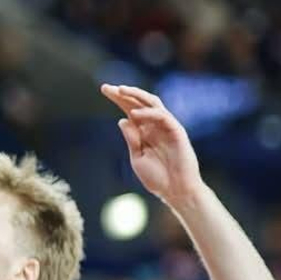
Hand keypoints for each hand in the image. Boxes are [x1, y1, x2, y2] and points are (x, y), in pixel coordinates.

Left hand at [101, 84, 203, 209]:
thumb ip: (132, 139)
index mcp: (145, 132)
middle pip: (139, 103)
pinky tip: (133, 114)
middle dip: (123, 93)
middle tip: (107, 87)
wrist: (176, 191)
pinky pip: (163, 117)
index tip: (103, 89)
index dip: (118, 99)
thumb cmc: (158, 178)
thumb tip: (122, 120)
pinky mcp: (177, 132)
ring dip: (137, 95)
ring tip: (120, 91)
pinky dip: (148, 114)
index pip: (130, 109)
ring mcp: (167, 127)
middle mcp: (155, 126)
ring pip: (153, 104)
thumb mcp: (137, 158)